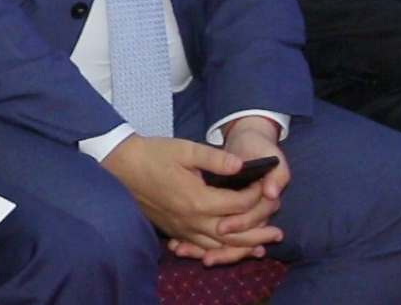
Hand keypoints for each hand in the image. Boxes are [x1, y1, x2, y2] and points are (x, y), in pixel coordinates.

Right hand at [103, 135, 282, 265]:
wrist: (122, 166)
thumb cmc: (153, 155)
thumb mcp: (185, 149)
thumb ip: (216, 158)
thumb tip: (242, 165)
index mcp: (199, 200)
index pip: (238, 204)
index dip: (254, 196)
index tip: (262, 185)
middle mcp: (193, 220)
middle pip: (233, 235)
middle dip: (257, 233)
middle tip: (278, 233)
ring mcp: (183, 229)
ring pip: (218, 246)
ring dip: (242, 248)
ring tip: (260, 247)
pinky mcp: (175, 231)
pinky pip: (201, 247)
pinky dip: (219, 250)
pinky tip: (227, 249)